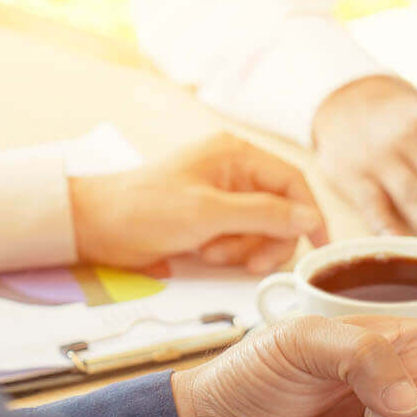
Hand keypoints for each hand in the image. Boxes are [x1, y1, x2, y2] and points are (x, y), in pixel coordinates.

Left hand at [69, 133, 328, 272]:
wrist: (95, 226)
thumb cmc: (144, 209)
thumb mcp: (209, 213)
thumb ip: (265, 214)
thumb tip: (310, 218)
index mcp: (236, 154)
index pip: (293, 182)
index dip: (310, 214)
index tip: (321, 245)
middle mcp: (234, 170)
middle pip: (281, 210)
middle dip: (266, 239)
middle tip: (249, 262)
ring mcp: (223, 194)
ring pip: (263, 228)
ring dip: (244, 248)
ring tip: (212, 253)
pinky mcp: (212, 217)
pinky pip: (242, 237)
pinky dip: (231, 251)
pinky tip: (206, 253)